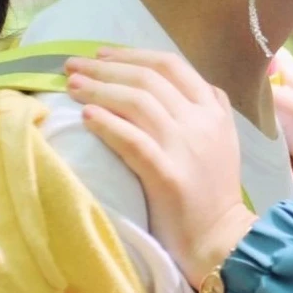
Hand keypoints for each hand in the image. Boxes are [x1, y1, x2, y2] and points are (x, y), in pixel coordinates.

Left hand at [65, 48, 256, 287]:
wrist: (221, 238)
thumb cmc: (213, 190)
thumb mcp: (221, 139)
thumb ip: (206, 107)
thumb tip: (172, 82)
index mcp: (214, 109)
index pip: (171, 65)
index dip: (132, 55)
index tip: (102, 54)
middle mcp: (202, 121)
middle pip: (149, 79)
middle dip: (106, 67)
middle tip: (73, 65)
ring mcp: (186, 146)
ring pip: (138, 102)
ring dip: (100, 89)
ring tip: (71, 86)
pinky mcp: (168, 174)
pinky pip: (132, 140)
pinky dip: (107, 124)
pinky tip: (86, 116)